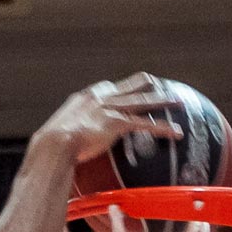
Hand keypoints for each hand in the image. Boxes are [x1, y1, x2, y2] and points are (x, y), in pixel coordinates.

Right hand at [38, 75, 182, 170]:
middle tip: (161, 85)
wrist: (54, 144)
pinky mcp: (117, 123)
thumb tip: (67, 146)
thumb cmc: (53, 145)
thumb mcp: (61, 132)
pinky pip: (146, 124)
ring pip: (144, 100)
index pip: (110, 87)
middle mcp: (101, 97)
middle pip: (132, 85)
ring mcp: (111, 108)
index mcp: (88, 97)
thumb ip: (71, 133)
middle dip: (148, 84)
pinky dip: (163, 128)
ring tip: (179, 102)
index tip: (131, 89)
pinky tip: (176, 132)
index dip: (123, 89)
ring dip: (163, 100)